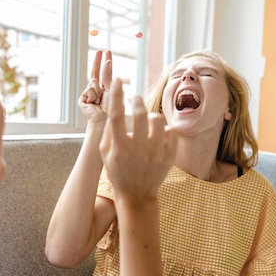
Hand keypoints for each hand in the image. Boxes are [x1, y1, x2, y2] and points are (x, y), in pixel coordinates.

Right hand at [79, 50, 111, 123]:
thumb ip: (108, 76)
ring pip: (93, 81)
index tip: (106, 51)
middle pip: (95, 72)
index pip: (105, 72)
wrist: (104, 121)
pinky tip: (94, 102)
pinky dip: (93, 94)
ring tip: (100, 99)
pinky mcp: (83, 99)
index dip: (104, 62)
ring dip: (98, 89)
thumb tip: (107, 62)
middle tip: (100, 51)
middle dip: (97, 61)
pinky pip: (89, 89)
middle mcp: (97, 90)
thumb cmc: (112, 109)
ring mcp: (89, 94)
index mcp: (105, 89)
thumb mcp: (112, 89)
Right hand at [99, 78, 174, 201]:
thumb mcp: (105, 152)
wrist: (136, 195)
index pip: (116, 116)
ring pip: (158, 120)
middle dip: (136, 100)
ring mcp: (156, 155)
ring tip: (148, 120)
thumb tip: (114, 104)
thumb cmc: (117, 170)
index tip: (118, 81)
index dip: (116, 95)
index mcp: (119, 148)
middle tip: (135, 99)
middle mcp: (138, 151)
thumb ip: (108, 130)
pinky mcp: (169, 158)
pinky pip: (171, 132)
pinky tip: (158, 134)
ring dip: (151, 116)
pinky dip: (164, 130)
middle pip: (139, 114)